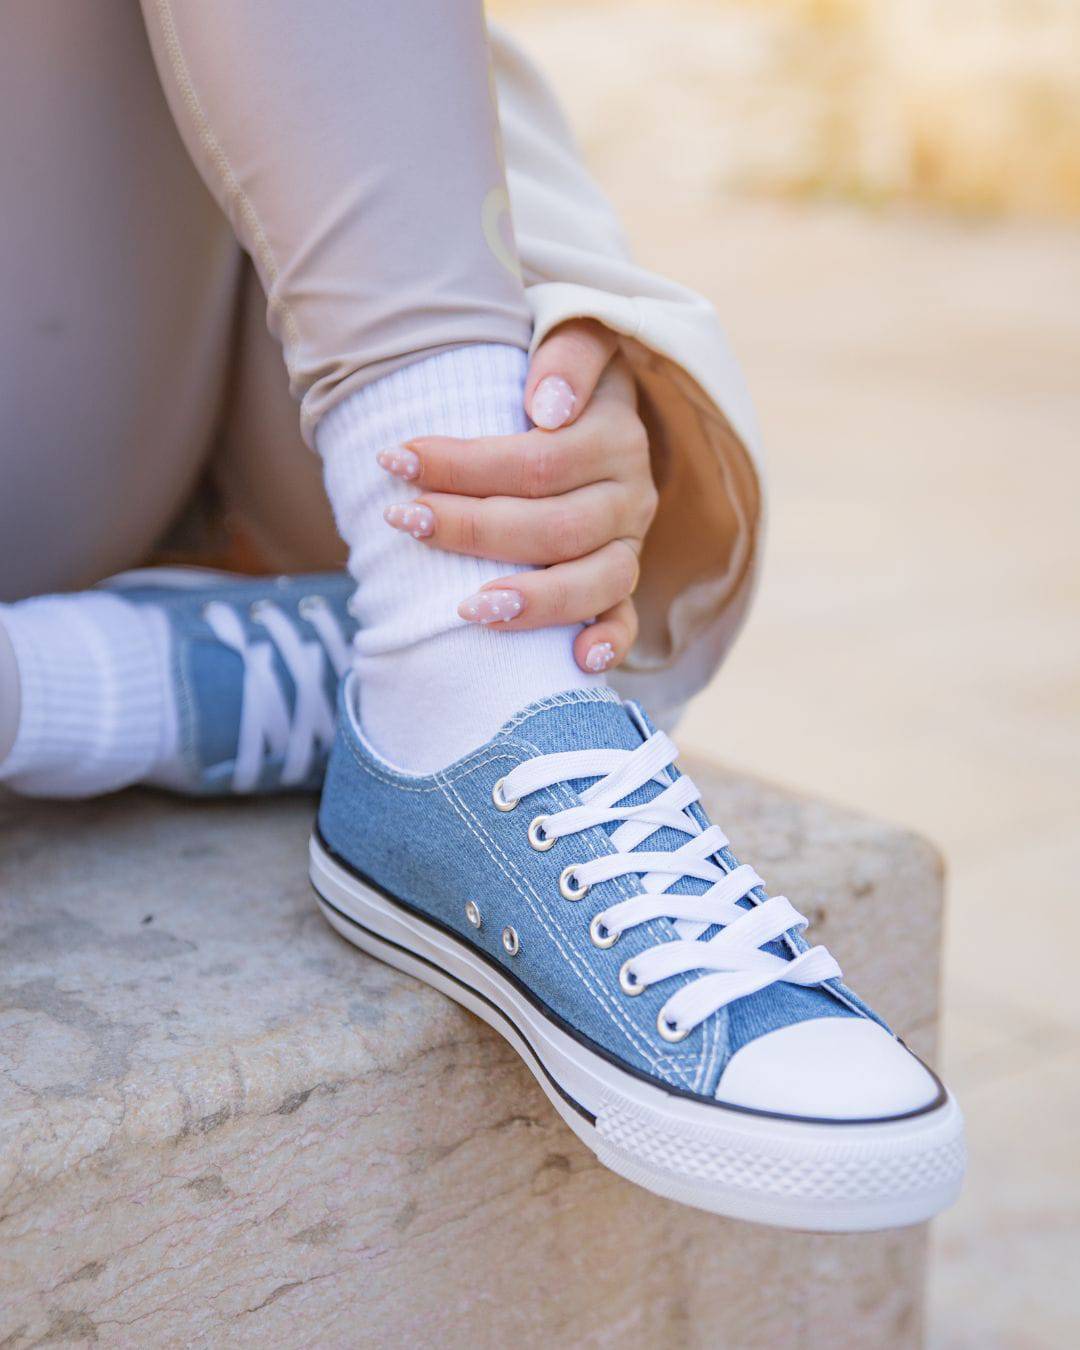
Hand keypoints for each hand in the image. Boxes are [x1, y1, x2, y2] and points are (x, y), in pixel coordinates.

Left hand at [377, 320, 656, 673]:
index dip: (465, 464)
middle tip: (403, 521)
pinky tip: (575, 662)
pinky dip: (608, 644)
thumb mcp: (571, 335)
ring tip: (467, 607)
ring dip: (533, 599)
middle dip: (472, 528)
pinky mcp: (622, 584)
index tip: (395, 458)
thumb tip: (545, 409)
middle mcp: (629, 494)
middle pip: (555, 525)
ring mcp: (628, 545)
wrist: (590, 403)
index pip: (539, 460)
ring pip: (594, 581)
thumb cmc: (557, 378)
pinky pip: (625, 620)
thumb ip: (569, 354)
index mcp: (614, 434)